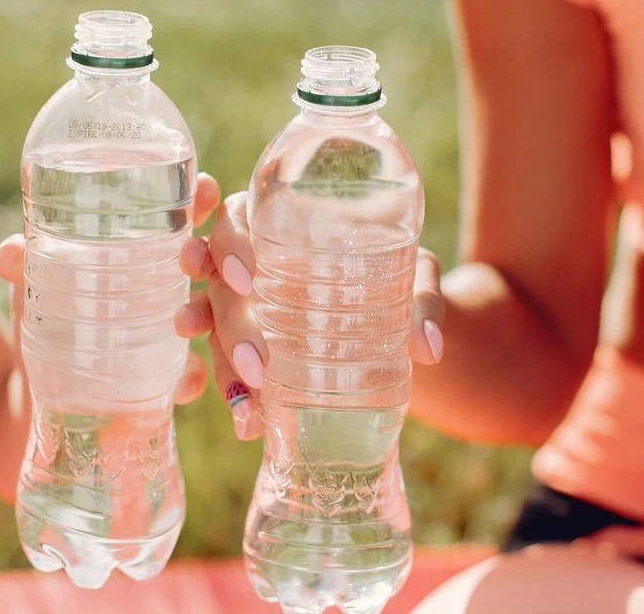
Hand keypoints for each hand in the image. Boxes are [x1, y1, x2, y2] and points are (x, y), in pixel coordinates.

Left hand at [0, 172, 222, 405]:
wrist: (44, 396)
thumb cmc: (49, 318)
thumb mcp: (36, 286)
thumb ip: (27, 264)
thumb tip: (12, 254)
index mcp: (158, 245)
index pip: (193, 210)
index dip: (205, 198)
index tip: (204, 191)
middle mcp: (187, 282)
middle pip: (229, 258)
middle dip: (233, 257)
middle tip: (216, 268)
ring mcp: (194, 329)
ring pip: (233, 317)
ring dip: (232, 328)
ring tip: (188, 332)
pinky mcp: (186, 375)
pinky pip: (208, 374)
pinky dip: (201, 381)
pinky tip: (183, 387)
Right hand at [174, 190, 444, 440]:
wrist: (400, 320)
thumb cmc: (397, 276)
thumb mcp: (414, 276)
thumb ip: (421, 298)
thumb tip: (428, 347)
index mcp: (277, 224)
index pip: (233, 220)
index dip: (228, 246)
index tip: (246, 278)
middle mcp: (251, 263)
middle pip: (219, 285)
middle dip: (231, 326)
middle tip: (257, 365)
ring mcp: (245, 307)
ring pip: (215, 331)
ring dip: (222, 366)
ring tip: (244, 404)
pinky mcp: (248, 347)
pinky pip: (226, 365)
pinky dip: (234, 395)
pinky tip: (248, 423)